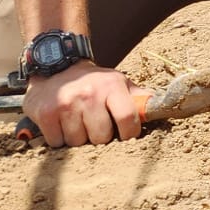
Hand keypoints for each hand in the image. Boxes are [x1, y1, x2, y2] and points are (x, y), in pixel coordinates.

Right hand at [21, 62, 141, 146]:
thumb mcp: (118, 82)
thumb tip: (163, 107)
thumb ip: (138, 97)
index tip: (125, 135)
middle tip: (94, 124)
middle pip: (101, 137)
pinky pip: (57, 142)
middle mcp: (89, 93)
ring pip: (78, 142)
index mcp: (112, 85)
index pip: (127, 118)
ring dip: (78, 138)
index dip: (129, 133)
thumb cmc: (94, 81)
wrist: (57, 67)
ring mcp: (66, 104)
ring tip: (77, 122)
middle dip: (100, 136)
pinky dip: (59, 138)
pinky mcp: (45, 113)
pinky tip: (61, 124)